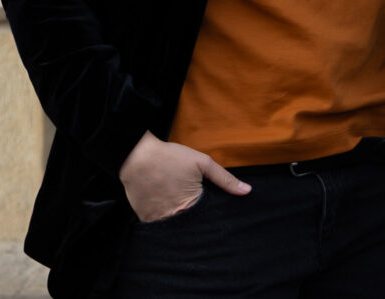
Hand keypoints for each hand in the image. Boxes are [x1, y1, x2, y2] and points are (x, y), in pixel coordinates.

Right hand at [118, 131, 250, 221]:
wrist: (138, 156)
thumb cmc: (171, 158)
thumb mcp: (203, 163)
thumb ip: (225, 179)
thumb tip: (247, 191)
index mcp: (190, 206)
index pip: (207, 220)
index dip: (211, 216)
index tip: (211, 210)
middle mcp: (173, 218)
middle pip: (190, 226)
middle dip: (196, 221)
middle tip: (194, 208)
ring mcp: (157, 221)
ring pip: (174, 227)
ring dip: (179, 222)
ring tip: (179, 206)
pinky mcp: (144, 219)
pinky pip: (158, 225)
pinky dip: (164, 219)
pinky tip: (166, 206)